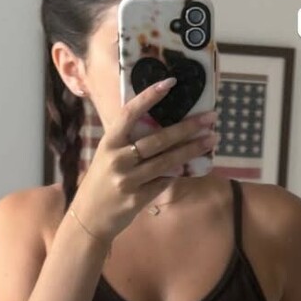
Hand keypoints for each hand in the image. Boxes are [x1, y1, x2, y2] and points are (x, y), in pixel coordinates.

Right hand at [71, 77, 217, 244]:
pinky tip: (191, 165)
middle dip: (188, 127)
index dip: (149, 96)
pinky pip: (164, 181)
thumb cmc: (101, 181)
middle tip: (210, 117)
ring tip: (212, 139)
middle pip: (159, 139)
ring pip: (167, 161)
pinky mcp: (137, 198)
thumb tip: (163, 125)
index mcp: (109, 142)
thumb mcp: (107, 156)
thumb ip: (128, 141)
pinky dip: (177, 173)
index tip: (170, 82)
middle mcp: (117, 159)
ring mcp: (128, 180)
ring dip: (192, 149)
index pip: (130, 113)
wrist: (89, 217)